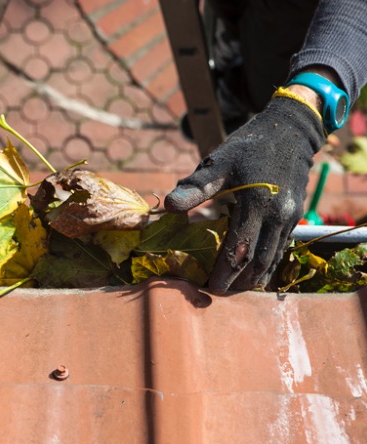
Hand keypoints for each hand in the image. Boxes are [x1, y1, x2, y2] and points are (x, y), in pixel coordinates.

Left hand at [165, 96, 324, 292]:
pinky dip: (267, 265)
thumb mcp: (219, 161)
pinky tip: (253, 274)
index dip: (224, 272)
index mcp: (256, 202)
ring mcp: (289, 218)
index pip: (239, 249)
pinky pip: (281, 249)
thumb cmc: (248, 146)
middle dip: (238, 282)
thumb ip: (196, 187)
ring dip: (253, 278)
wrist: (289, 131)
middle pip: (258, 261)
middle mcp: (278, 215)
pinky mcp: (294, 217)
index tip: (208, 287)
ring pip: (272, 259)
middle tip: (217, 294)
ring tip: (233, 290)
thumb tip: (168, 206)